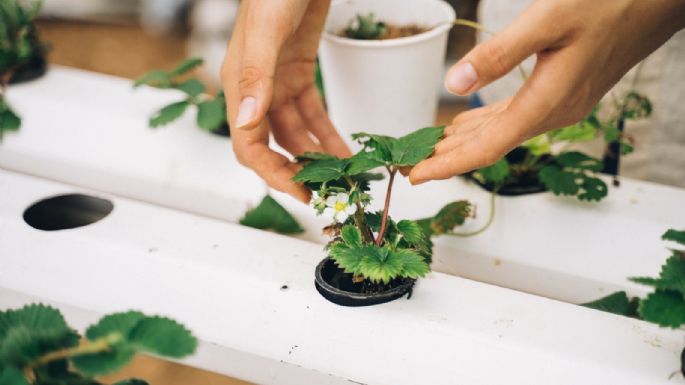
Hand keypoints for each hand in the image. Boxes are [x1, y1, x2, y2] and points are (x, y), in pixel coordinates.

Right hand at [222, 0, 350, 202]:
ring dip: (315, 157)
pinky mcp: (299, 74)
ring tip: (342, 177)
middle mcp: (256, 91)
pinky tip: (344, 150)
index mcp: (241, 87)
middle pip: (272, 146)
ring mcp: (278, 84)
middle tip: (326, 193)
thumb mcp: (265, 32)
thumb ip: (255, 76)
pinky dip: (327, 134)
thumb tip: (246, 124)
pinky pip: (312, 114)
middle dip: (296, 171)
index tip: (301, 193)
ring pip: (294, 134)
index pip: (249, 146)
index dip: (273, 174)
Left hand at [409, 0, 684, 184]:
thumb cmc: (607, 3)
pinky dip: (486, 124)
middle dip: (447, 158)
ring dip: (464, 142)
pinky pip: (515, 117)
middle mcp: (553, 113)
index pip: (486, 148)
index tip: (414, 176)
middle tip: (409, 165)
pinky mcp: (563, 92)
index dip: (447, 165)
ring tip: (430, 150)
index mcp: (546, 103)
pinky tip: (469, 125)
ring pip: (501, 133)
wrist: (658, 1)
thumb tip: (454, 85)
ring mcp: (560, 105)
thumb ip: (498, 55)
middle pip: (489, 146)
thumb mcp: (547, 20)